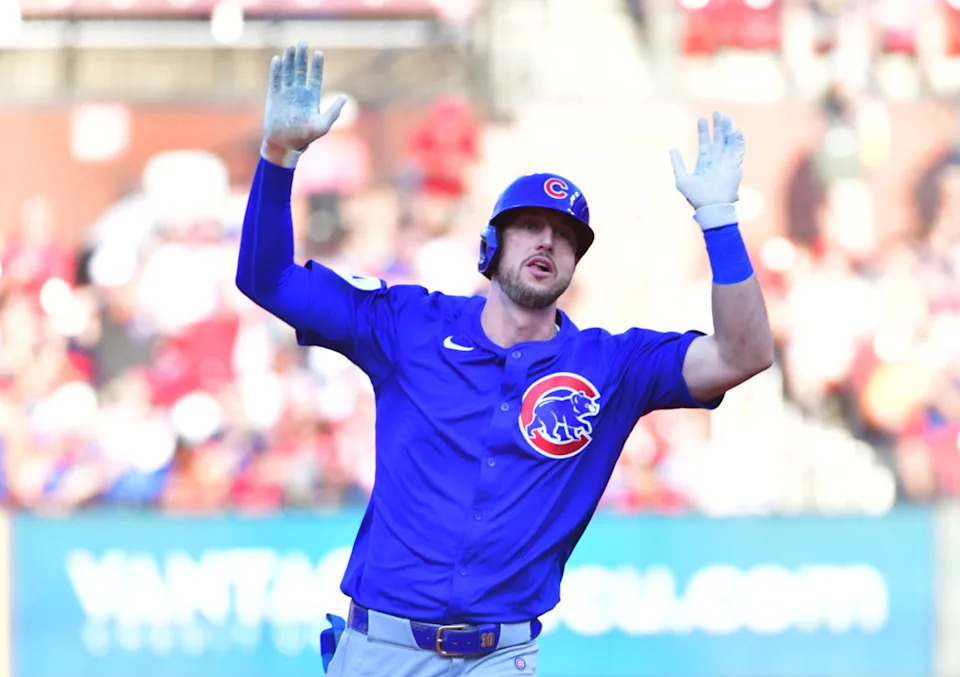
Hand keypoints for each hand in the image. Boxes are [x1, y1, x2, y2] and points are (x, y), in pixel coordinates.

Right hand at [261, 42, 346, 167]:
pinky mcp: (273, 97)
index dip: (317, 65)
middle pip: (301, 70)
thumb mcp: (323, 125)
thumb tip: (344, 98)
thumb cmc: (305, 137)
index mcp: (311, 97)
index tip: (319, 53)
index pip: (314, 76)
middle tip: (303, 42)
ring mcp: (286, 94)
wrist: (285, 144)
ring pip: (288, 72)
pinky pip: (275, 80)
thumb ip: (333, 111)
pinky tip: (278, 59)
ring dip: (289, 60)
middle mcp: (299, 93)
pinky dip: (276, 70)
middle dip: (302, 57)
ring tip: (291, 47)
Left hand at [669, 111, 744, 229]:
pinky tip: (736, 130)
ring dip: (728, 130)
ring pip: (729, 142)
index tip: (702, 118)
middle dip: (718, 125)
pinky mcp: (735, 166)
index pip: (704, 142)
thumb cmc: (696, 196)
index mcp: (704, 162)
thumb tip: (672, 148)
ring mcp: (726, 162)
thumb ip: (677, 163)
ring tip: (727, 117)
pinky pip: (738, 150)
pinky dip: (738, 140)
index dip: (703, 130)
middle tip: (717, 112)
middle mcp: (716, 160)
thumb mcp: (682, 179)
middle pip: (718, 138)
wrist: (711, 207)